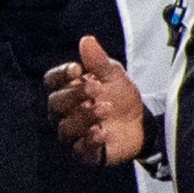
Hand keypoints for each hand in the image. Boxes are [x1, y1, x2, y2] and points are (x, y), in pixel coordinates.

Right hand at [44, 35, 146, 166]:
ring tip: (105, 108)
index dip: (60, 75)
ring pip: (65, 127)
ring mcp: (74, 133)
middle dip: (74, 95)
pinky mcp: (86, 152)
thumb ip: (98, 60)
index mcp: (68, 90)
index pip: (51, 81)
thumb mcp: (114, 75)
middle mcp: (65, 112)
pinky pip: (79, 150)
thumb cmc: (120, 97)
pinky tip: (101, 132)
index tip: (77, 69)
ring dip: (84, 116)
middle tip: (97, 88)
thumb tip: (86, 40)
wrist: (142, 123)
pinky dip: (89, 141)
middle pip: (55, 104)